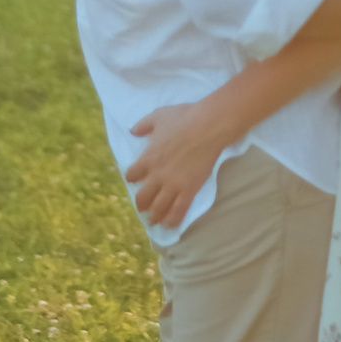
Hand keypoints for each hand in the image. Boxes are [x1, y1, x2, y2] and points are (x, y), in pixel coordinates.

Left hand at [125, 93, 237, 231]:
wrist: (209, 126)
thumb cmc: (184, 118)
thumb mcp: (158, 116)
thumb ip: (143, 125)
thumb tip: (133, 131)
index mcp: (148, 157)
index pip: (132, 174)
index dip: (132, 177)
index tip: (135, 178)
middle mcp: (157, 175)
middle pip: (142, 197)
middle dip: (141, 204)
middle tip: (142, 207)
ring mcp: (173, 184)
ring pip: (158, 208)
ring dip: (154, 216)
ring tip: (153, 221)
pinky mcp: (189, 190)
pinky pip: (178, 210)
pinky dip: (172, 220)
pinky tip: (170, 225)